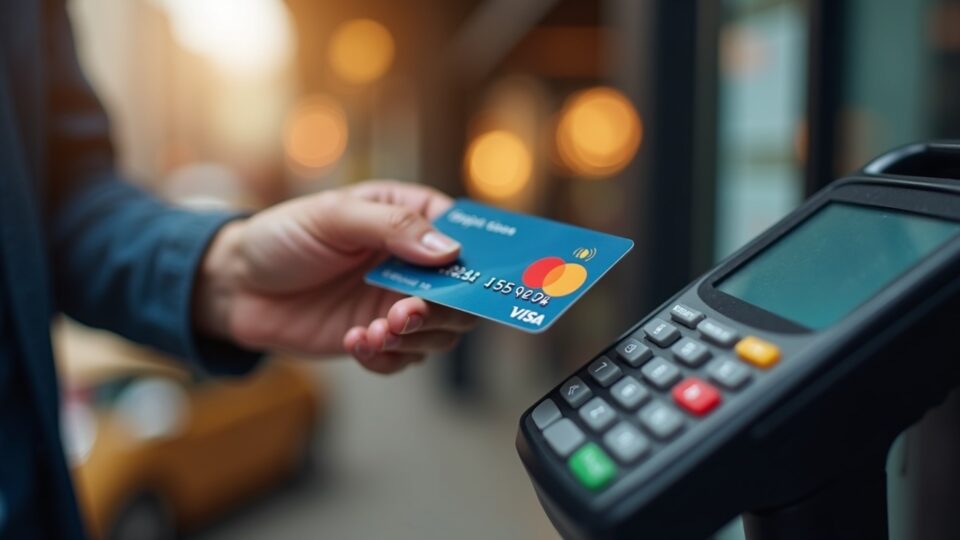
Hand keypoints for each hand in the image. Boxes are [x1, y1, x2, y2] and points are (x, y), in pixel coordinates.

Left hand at [194, 180, 475, 373]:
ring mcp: (397, 303)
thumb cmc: (284, 236)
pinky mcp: (378, 337)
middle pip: (463, 295)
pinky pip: (403, 358)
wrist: (236, 285)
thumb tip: (449, 250)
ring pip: (440, 333)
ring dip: (414, 337)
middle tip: (406, 313)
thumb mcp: (334, 216)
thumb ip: (392, 228)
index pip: (466, 237)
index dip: (479, 258)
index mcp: (412, 219)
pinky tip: (357, 343)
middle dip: (442, 309)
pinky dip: (386, 357)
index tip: (476, 278)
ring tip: (376, 331)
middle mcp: (414, 264)